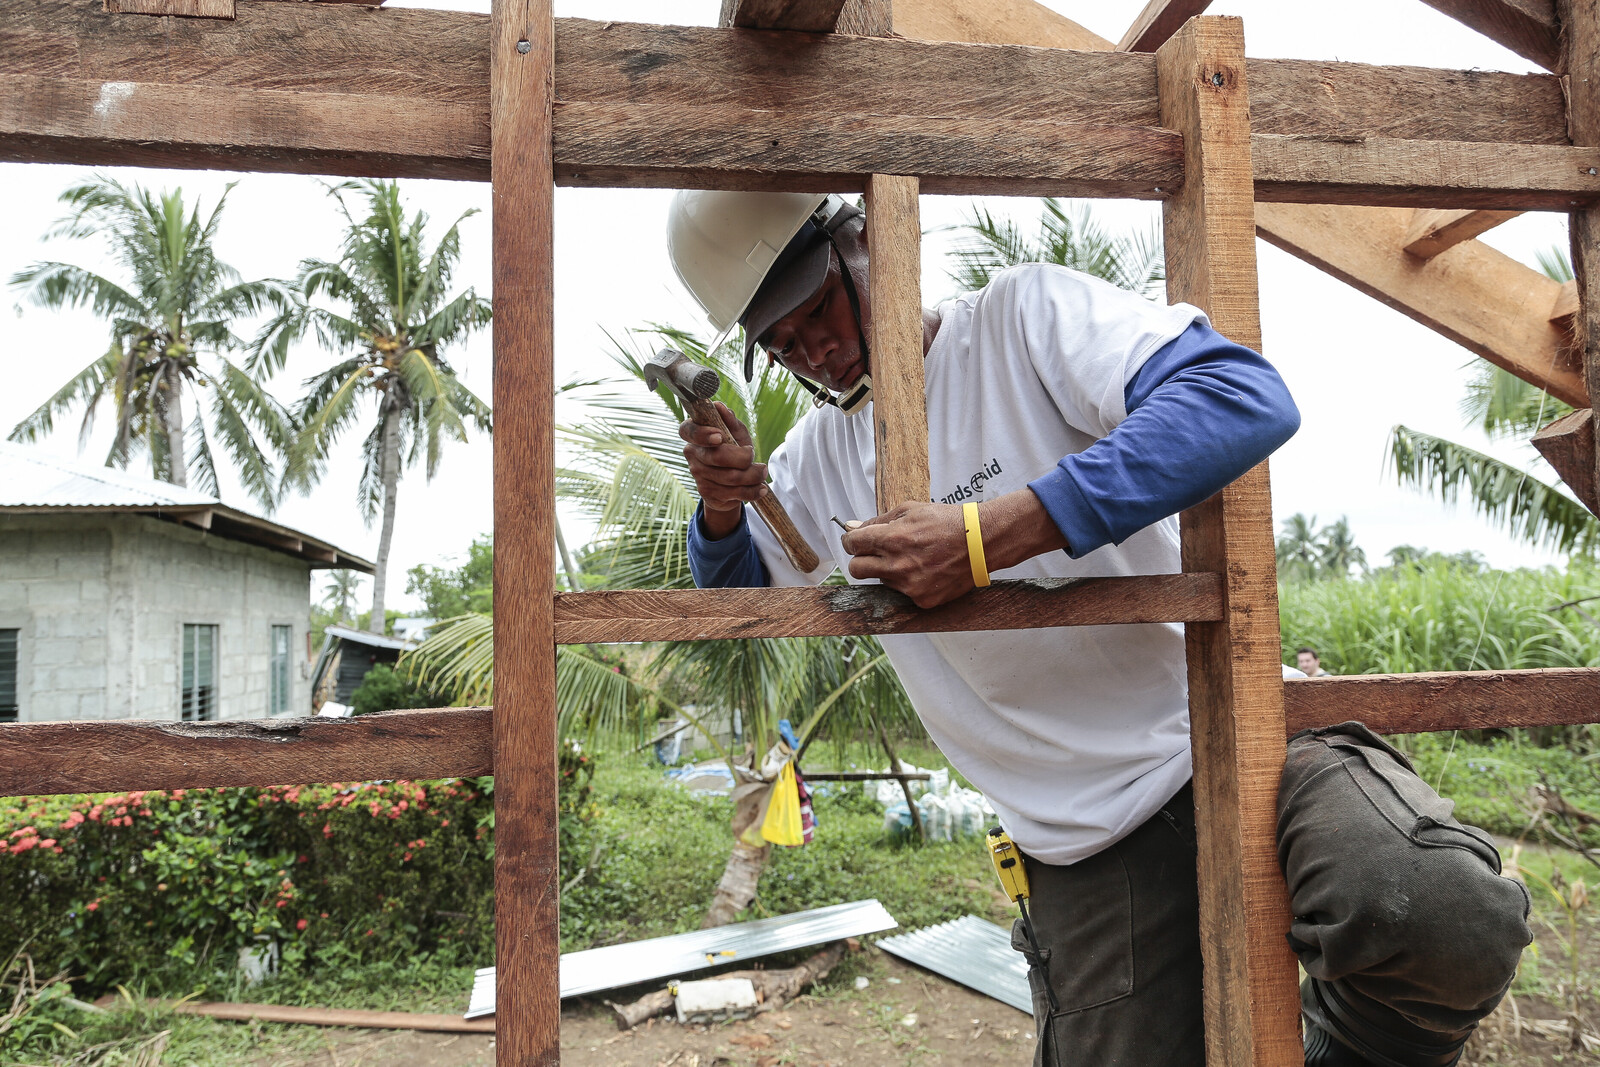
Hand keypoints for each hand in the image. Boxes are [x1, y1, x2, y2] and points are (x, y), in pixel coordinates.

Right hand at [680, 402, 766, 538]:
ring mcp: (697, 475)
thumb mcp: (735, 434)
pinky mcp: (706, 493)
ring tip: (762, 472)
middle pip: (717, 457)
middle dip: (743, 458)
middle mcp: (692, 454)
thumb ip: (730, 422)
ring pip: (729, 477)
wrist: (730, 482)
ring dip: (752, 475)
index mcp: (694, 433)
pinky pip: (733, 493)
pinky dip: (752, 491)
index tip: (720, 437)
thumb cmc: (733, 449)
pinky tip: (761, 488)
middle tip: (754, 455)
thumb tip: (720, 407)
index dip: (702, 434)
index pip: (688, 431)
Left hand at [840, 490, 1070, 608]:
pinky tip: (924, 570)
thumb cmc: (946, 521)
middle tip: (873, 553)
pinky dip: (907, 583)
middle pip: (856, 569)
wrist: (981, 543)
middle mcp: (897, 565)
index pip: (852, 545)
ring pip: (880, 581)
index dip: (852, 541)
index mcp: (892, 539)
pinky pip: (901, 593)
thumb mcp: (910, 510)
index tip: (856, 541)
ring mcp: (909, 586)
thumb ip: (879, 521)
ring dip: (887, 570)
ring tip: (910, 558)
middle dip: (860, 559)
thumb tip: (853, 527)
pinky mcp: (921, 600)